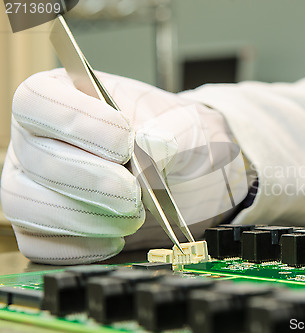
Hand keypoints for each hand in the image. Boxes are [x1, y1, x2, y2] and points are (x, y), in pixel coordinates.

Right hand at [0, 69, 247, 263]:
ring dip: (84, 219)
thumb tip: (152, 145)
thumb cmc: (170, 136)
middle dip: (91, 181)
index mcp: (64, 94)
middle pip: (34, 157)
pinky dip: (76, 248)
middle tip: (133, 194)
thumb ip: (171, 130)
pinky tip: (113, 240)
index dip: (78, 123)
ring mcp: (30, 181)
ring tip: (132, 217)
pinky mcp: (38, 224)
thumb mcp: (183, 122)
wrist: (180, 168)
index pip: (38, 100)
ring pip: (27, 204)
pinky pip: (37, 244)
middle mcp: (36, 137)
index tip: (124, 142)